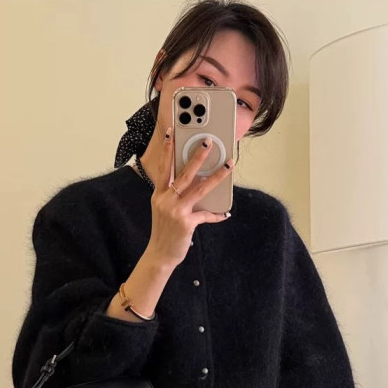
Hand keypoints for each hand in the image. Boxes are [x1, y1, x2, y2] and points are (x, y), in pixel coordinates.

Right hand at [146, 126, 234, 269]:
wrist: (159, 255)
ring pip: (199, 189)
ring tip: (228, 165)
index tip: (171, 133)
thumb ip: (175, 196)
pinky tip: (225, 213)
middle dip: (197, 156)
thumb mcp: (164, 210)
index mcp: (159, 194)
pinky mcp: (186, 223)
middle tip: (208, 141)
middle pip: (184, 173)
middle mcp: (166, 200)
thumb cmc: (164, 231)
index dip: (167, 149)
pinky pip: (206, 215)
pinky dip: (216, 214)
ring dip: (216, 176)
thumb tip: (198, 183)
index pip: (164, 167)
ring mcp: (176, 211)